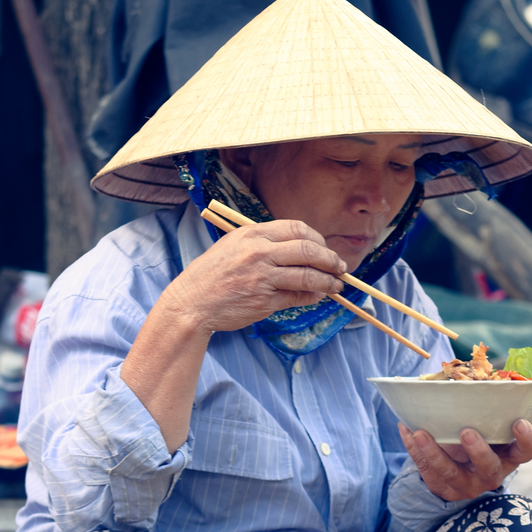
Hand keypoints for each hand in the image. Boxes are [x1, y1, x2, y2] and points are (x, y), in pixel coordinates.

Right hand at [161, 219, 348, 333]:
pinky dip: (313, 296)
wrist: (192, 302)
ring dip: (328, 281)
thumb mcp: (234, 246)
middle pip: (308, 249)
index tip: (325, 248)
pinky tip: (318, 296)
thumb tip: (299, 250)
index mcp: (252, 234)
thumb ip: (265, 245)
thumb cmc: (213, 274)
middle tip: (340, 267)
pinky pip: (298, 296)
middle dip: (330, 259)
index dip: (318, 239)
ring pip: (308, 275)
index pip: (297, 229)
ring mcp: (262, 277)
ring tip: (337, 285)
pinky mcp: (265, 300)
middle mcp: (259, 252)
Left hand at [401, 386, 531, 502]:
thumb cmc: (486, 434)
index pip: (526, 450)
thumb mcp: (503, 420)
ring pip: (452, 472)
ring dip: (436, 452)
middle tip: (467, 432)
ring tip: (422, 432)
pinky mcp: (443, 486)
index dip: (526, 439)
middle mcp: (492, 472)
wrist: (458, 468)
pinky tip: (407, 429)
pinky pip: (427, 470)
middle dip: (479, 451)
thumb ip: (523, 402)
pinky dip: (415, 450)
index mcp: (511, 454)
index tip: (520, 422)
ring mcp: (466, 482)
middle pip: (491, 467)